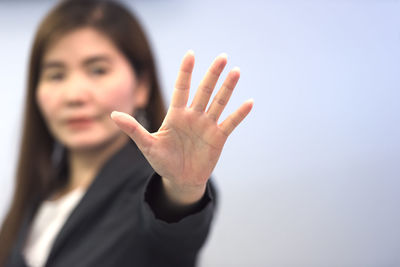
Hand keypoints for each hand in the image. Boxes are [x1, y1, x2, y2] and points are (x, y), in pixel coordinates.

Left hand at [111, 51, 252, 204]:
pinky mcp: (218, 137)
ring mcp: (207, 125)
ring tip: (236, 72)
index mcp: (176, 115)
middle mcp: (193, 116)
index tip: (190, 54)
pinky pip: (230, 123)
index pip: (181, 89)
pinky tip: (249, 102)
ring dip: (228, 88)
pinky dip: (239, 114)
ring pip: (219, 102)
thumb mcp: (147, 146)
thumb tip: (113, 115)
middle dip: (212, 74)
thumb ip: (134, 129)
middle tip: (222, 57)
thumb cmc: (163, 161)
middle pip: (204, 91)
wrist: (180, 179)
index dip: (185, 72)